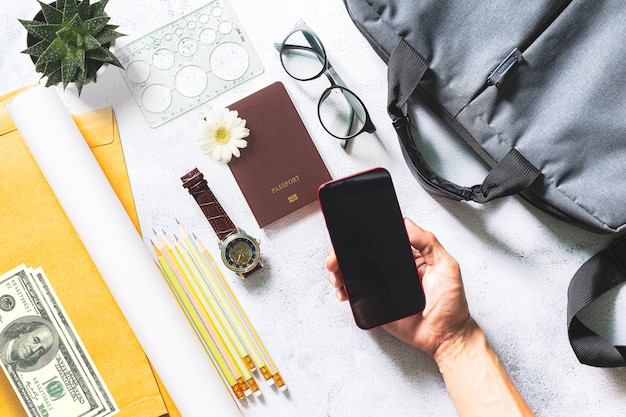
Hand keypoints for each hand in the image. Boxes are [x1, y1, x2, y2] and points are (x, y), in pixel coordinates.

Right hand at [325, 218, 473, 356]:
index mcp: (408, 256)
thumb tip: (407, 223)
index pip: (381, 239)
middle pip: (361, 255)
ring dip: (339, 269)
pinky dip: (344, 289)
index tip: (351, 232)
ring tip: (336, 272)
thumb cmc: (451, 304)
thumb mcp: (446, 266)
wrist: (446, 337)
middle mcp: (392, 269)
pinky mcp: (375, 303)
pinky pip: (355, 293)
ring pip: (354, 272)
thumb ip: (428, 243)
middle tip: (337, 256)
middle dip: (343, 252)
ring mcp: (381, 286)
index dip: (363, 235)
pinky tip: (342, 288)